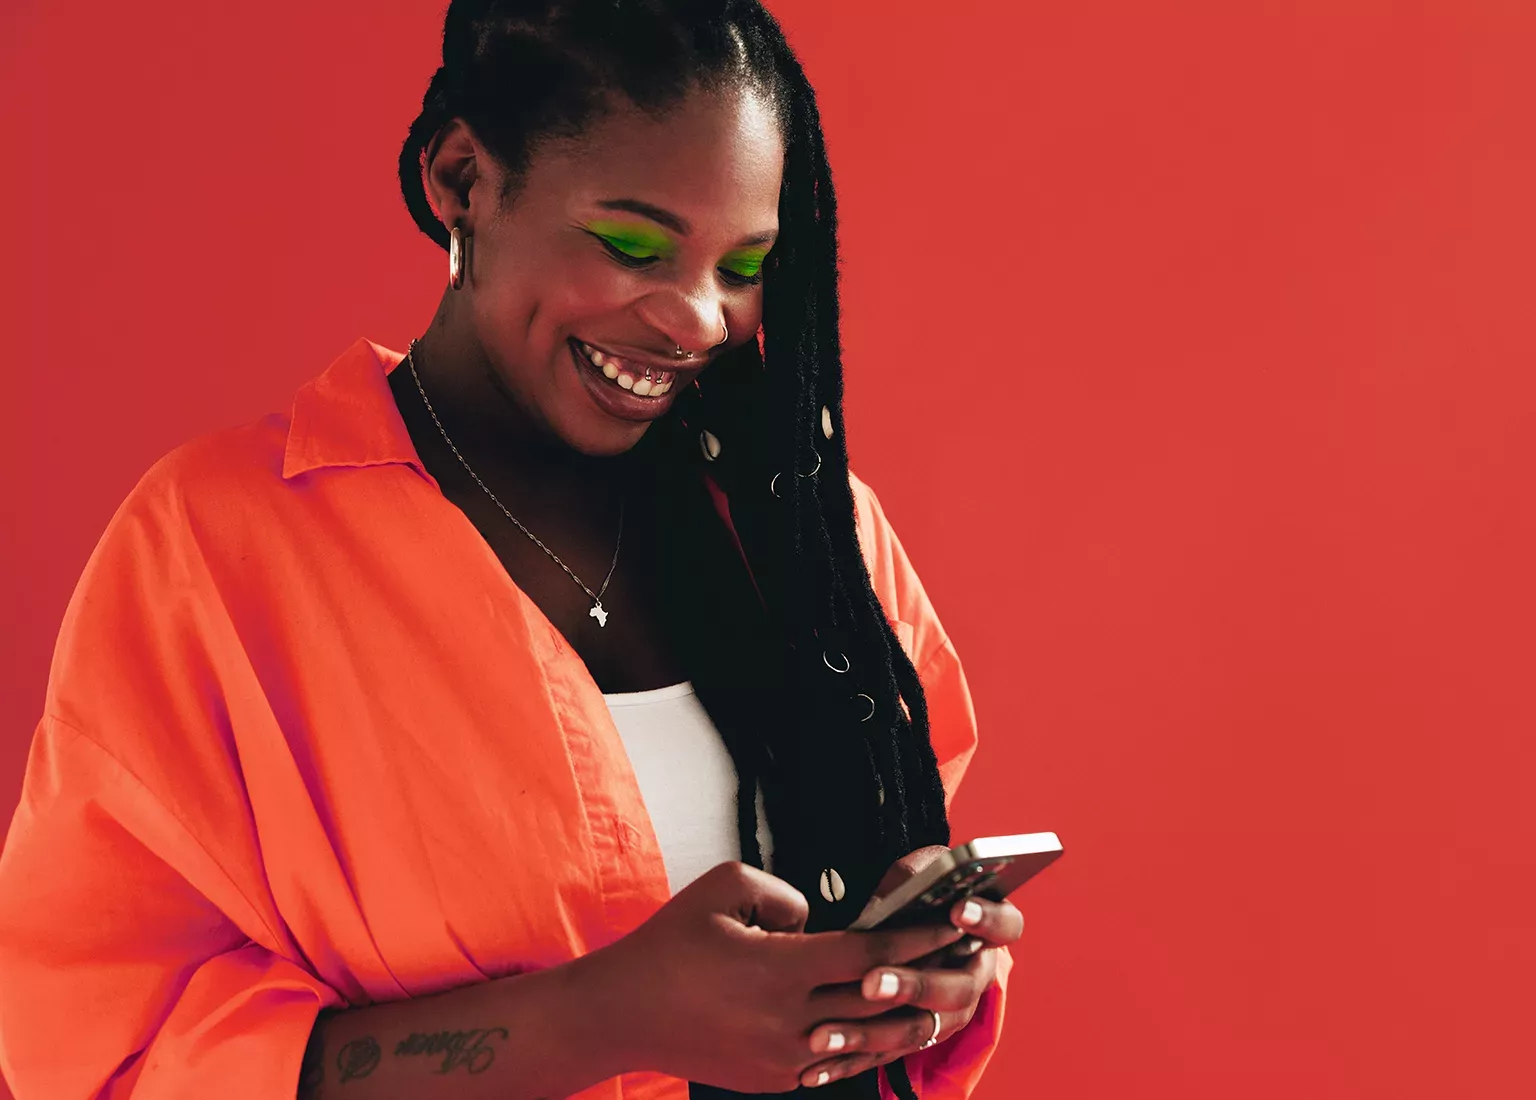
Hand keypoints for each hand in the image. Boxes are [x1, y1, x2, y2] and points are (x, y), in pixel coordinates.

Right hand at [579, 861, 966, 1092]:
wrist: (624, 1013)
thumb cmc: (670, 944)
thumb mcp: (721, 888)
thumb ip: (782, 893)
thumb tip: (815, 917)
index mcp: (781, 968)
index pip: (869, 953)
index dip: (914, 936)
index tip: (949, 924)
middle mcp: (790, 1019)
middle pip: (878, 1001)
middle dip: (924, 975)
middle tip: (961, 957)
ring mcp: (784, 1057)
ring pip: (865, 1040)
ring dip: (905, 1020)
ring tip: (938, 998)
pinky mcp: (774, 1078)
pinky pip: (835, 1062)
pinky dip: (864, 1046)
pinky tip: (885, 1030)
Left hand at [795, 846, 1025, 1087]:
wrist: (911, 927)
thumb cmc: (916, 892)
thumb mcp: (919, 873)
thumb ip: (916, 877)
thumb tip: (903, 889)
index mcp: (987, 931)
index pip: (1005, 926)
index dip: (985, 919)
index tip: (957, 910)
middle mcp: (974, 977)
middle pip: (958, 989)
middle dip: (913, 985)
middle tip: (871, 982)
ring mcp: (949, 1014)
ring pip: (919, 1030)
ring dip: (869, 1033)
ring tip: (825, 1034)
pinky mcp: (916, 1039)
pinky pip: (885, 1055)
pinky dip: (848, 1063)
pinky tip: (814, 1070)